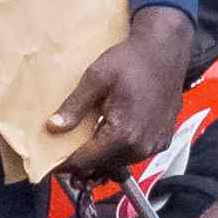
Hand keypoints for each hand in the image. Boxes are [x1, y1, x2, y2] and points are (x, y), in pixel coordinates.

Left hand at [51, 7, 205, 176]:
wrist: (165, 51)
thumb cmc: (133, 60)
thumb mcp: (96, 78)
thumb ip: (74, 106)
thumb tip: (53, 127)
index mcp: (123, 135)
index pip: (85, 161)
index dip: (65, 163)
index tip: (52, 160)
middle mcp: (141, 146)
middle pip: (103, 166)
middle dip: (84, 160)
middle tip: (67, 149)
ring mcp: (155, 145)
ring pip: (119, 162)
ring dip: (103, 155)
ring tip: (88, 140)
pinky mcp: (163, 140)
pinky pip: (136, 153)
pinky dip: (121, 149)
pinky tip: (111, 132)